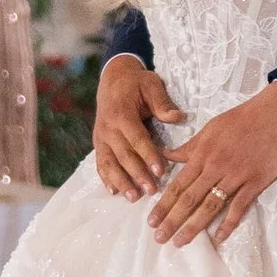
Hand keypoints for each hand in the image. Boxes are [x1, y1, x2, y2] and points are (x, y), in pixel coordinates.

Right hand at [94, 54, 182, 198]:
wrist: (113, 79)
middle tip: (151, 190)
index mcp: (121, 113)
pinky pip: (100, 163)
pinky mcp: (98, 144)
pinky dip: (106, 178)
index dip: (148, 156)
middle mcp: (108, 128)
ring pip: (109, 163)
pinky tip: (114, 192)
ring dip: (121, 181)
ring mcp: (100, 137)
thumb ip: (162, 102)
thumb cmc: (136, 83)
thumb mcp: (151, 85)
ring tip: (133, 197)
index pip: (137, 139)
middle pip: (123, 155)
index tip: (161, 171)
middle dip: (137, 174)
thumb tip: (178, 117)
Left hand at [149, 82, 276, 246]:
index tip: (151, 221)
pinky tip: (218, 238)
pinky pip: (239, 206)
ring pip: (210, 205)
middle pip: (189, 199)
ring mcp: (236, 176)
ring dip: (194, 226)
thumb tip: (166, 155)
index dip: (163, 204)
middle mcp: (216, 168)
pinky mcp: (255, 182)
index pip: (178, 184)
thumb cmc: (242, 118)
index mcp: (203, 154)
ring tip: (180, 242)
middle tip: (159, 238)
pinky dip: (229, 223)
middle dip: (172, 220)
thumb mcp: (210, 128)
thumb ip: (189, 147)